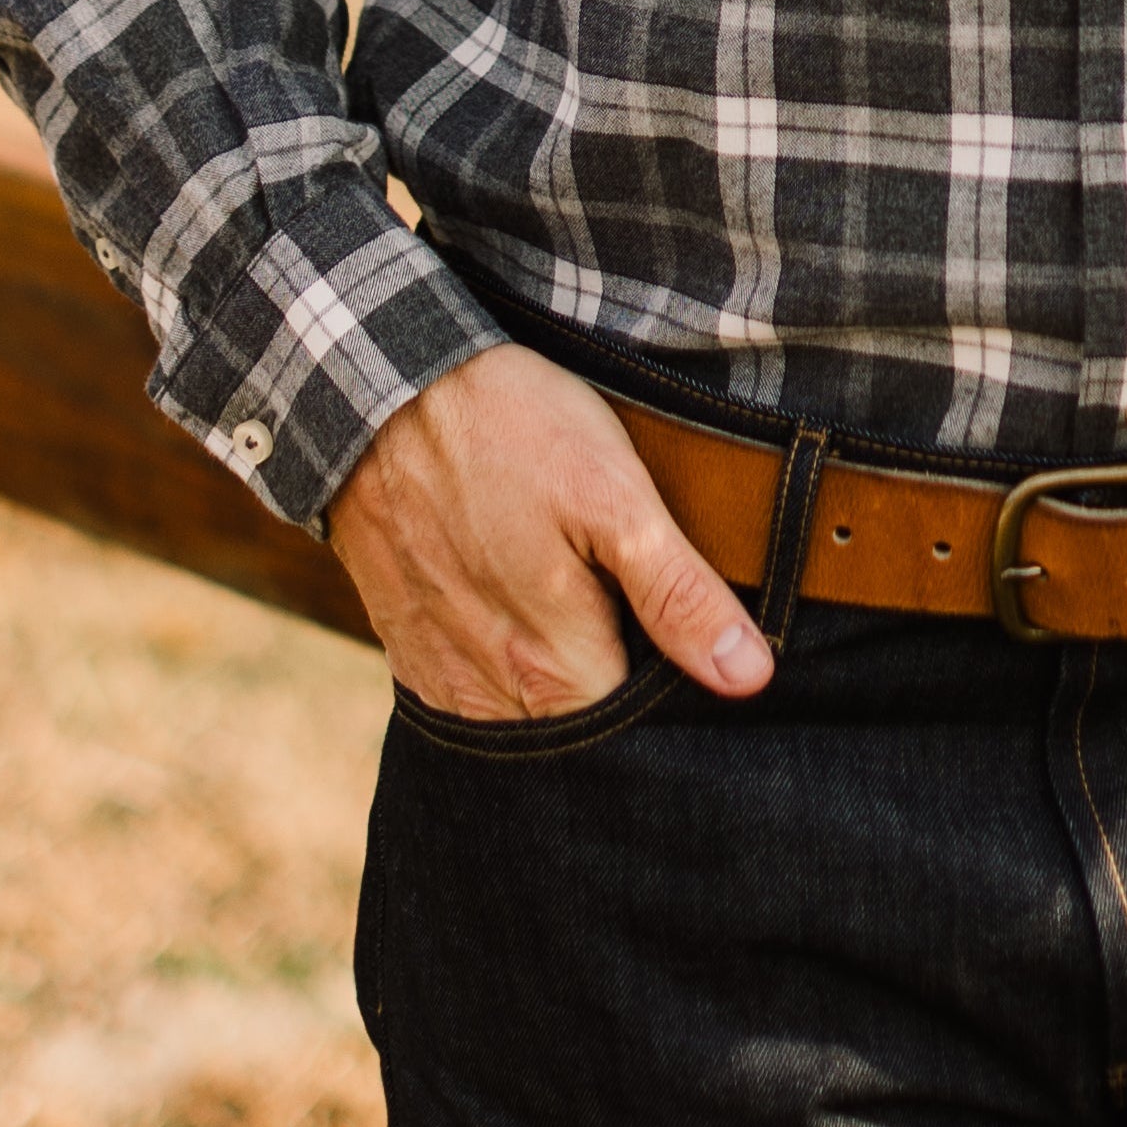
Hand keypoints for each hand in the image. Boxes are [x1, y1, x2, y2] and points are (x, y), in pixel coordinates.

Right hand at [327, 342, 774, 720]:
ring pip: (521, 725)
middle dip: (615, 704)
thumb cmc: (509, 430)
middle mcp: (492, 694)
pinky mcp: (407, 648)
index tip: (690, 657)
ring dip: (555, 695)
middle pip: (576, 738)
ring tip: (582, 624)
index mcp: (555, 668)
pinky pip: (466, 699)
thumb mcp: (614, 494)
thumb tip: (748, 676)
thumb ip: (678, 593)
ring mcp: (441, 674)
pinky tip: (521, 627)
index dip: (673, 703)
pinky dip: (501, 681)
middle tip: (635, 625)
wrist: (378, 388)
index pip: (635, 736)